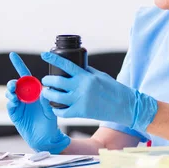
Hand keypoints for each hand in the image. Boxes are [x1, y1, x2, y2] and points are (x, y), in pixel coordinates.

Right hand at [6, 52, 69, 152]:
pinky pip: (10, 105)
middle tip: (14, 85)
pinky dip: (11, 102)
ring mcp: (19, 105)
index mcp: (35, 92)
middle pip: (16, 84)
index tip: (13, 55)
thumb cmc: (50, 123)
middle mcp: (26, 96)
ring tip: (14, 95)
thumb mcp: (51, 111)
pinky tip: (14, 102)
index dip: (19, 65)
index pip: (26, 76)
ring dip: (11, 92)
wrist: (45, 139)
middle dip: (13, 82)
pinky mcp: (15, 114)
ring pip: (11, 93)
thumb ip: (47, 102)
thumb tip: (43, 92)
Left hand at [40, 52, 157, 133]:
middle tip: (46, 80)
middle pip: (57, 81)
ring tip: (46, 92)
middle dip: (47, 80)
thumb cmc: (113, 89)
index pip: (66, 64)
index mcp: (86, 76)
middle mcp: (82, 87)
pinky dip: (56, 109)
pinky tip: (54, 106)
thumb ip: (86, 71)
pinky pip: (62, 112)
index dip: (53, 59)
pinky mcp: (81, 113)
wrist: (124, 106)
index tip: (44, 55)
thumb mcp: (100, 75)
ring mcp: (81, 100)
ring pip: (56, 96)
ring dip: (48, 94)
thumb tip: (74, 66)